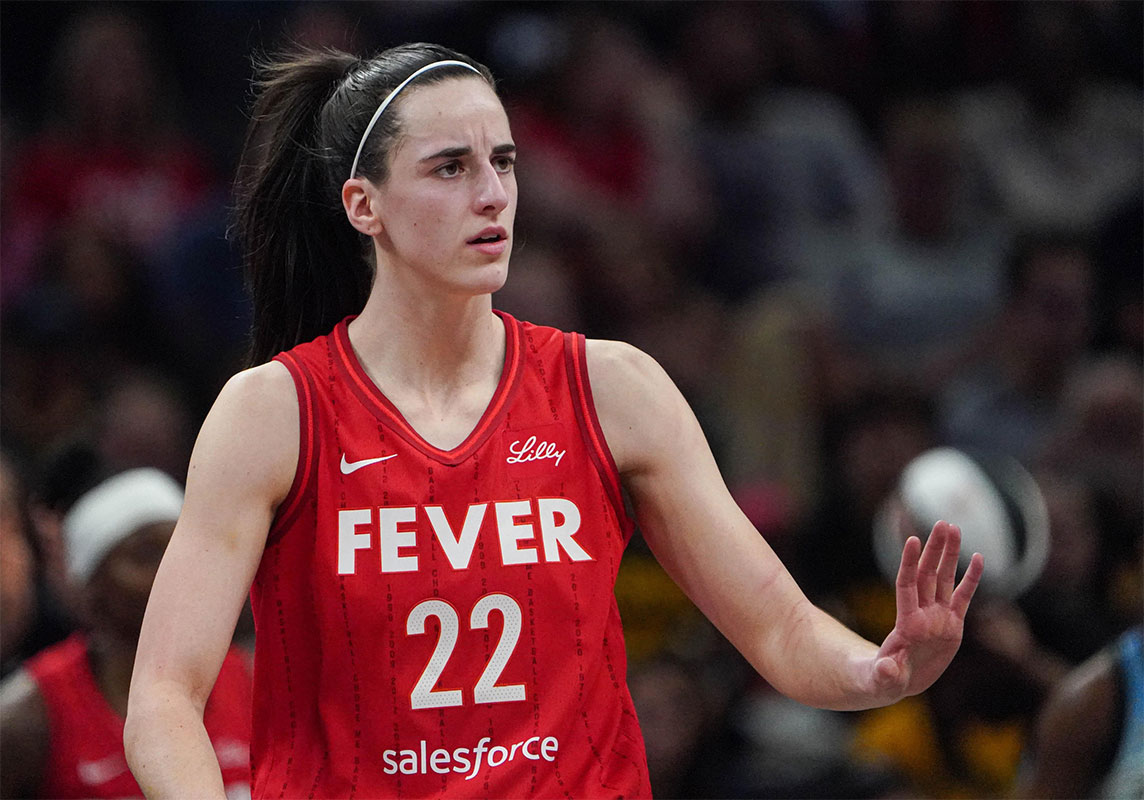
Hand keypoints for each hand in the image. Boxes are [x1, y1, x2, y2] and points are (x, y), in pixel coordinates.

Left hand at [869, 521, 983, 701]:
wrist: (898, 682)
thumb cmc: (883, 680)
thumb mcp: (881, 680)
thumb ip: (884, 674)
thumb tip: (885, 668)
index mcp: (906, 624)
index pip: (906, 585)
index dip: (909, 563)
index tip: (912, 540)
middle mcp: (922, 614)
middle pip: (927, 574)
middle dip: (934, 549)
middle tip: (942, 523)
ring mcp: (938, 618)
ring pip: (944, 579)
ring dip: (950, 555)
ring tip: (954, 528)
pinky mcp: (952, 626)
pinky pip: (963, 598)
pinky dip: (971, 579)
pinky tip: (979, 558)